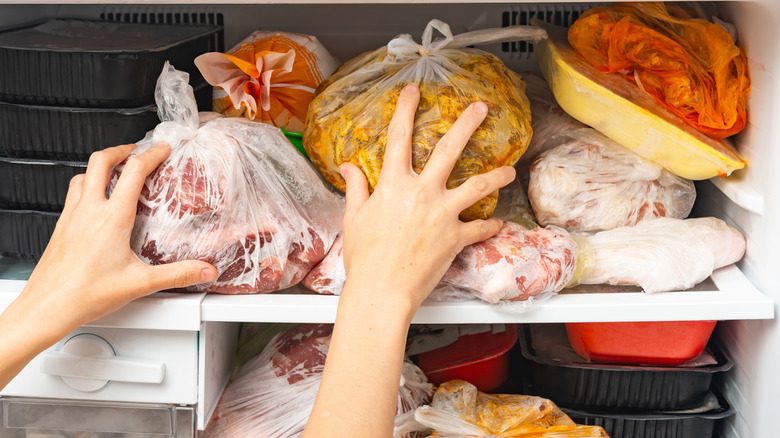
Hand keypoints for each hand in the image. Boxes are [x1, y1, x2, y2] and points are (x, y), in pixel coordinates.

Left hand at [0, 143, 216, 388]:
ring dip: (100, 167)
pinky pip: (72, 195)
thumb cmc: (85, 294)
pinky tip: (93, 204)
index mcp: (112, 218)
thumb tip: (204, 270)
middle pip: (100, 161)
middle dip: (121, 150)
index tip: (162, 150)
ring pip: (82, 175)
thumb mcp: (141, 284)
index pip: (134, 172)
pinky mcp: (60, 228)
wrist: (47, 307)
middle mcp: (89, 211)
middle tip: (135, 151)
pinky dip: (85, 187)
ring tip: (114, 172)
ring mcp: (71, 217)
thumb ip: (178, 275)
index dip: (151, 155)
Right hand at [338, 83, 514, 309]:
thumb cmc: (364, 257)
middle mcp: (423, 193)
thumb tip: (348, 168)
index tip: (414, 91)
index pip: (399, 137)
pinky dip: (490, 226)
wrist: (381, 291)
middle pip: (449, 150)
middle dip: (467, 125)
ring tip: (509, 170)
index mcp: (394, 185)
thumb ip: (356, 189)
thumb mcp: (354, 218)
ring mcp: (443, 214)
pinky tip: (498, 223)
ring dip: (496, 175)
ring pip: (477, 186)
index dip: (406, 109)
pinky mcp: (456, 238)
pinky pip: (479, 228)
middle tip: (481, 108)